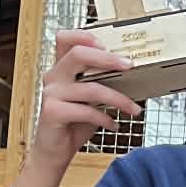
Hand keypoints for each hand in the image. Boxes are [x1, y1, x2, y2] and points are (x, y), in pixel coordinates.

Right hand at [12, 31, 141, 186]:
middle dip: (108, 58)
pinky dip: (105, 118)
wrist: (55, 150)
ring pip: (90, 87)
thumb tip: (133, 73)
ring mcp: (51, 93)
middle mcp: (53, 76)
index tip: (108, 43)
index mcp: (61, 68)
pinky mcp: (52, 112)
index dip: (85, 36)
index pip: (65, 39)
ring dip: (119, 99)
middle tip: (131, 66)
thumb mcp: (91, 98)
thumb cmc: (75, 121)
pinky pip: (87, 111)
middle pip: (79, 54)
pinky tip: (114, 124)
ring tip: (134, 109)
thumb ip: (103, 82)